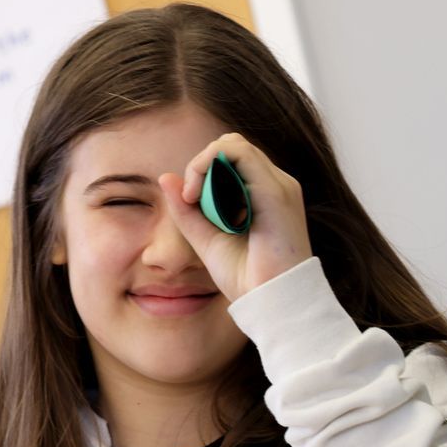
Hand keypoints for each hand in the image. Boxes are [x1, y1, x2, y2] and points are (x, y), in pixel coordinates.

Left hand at [159, 134, 311, 301]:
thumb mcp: (207, 238)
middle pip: (232, 148)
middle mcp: (277, 185)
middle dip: (203, 166)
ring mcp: (279, 186)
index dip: (204, 170)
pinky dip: (209, 165)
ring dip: (203, 165)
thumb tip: (166, 177)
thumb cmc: (248, 278)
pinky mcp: (275, 191)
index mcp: (266, 196)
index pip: (232, 161)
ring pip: (234, 145)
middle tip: (190, 198)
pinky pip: (238, 153)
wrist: (272, 302)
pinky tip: (198, 195)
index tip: (188, 201)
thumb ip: (188, 210)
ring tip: (193, 198)